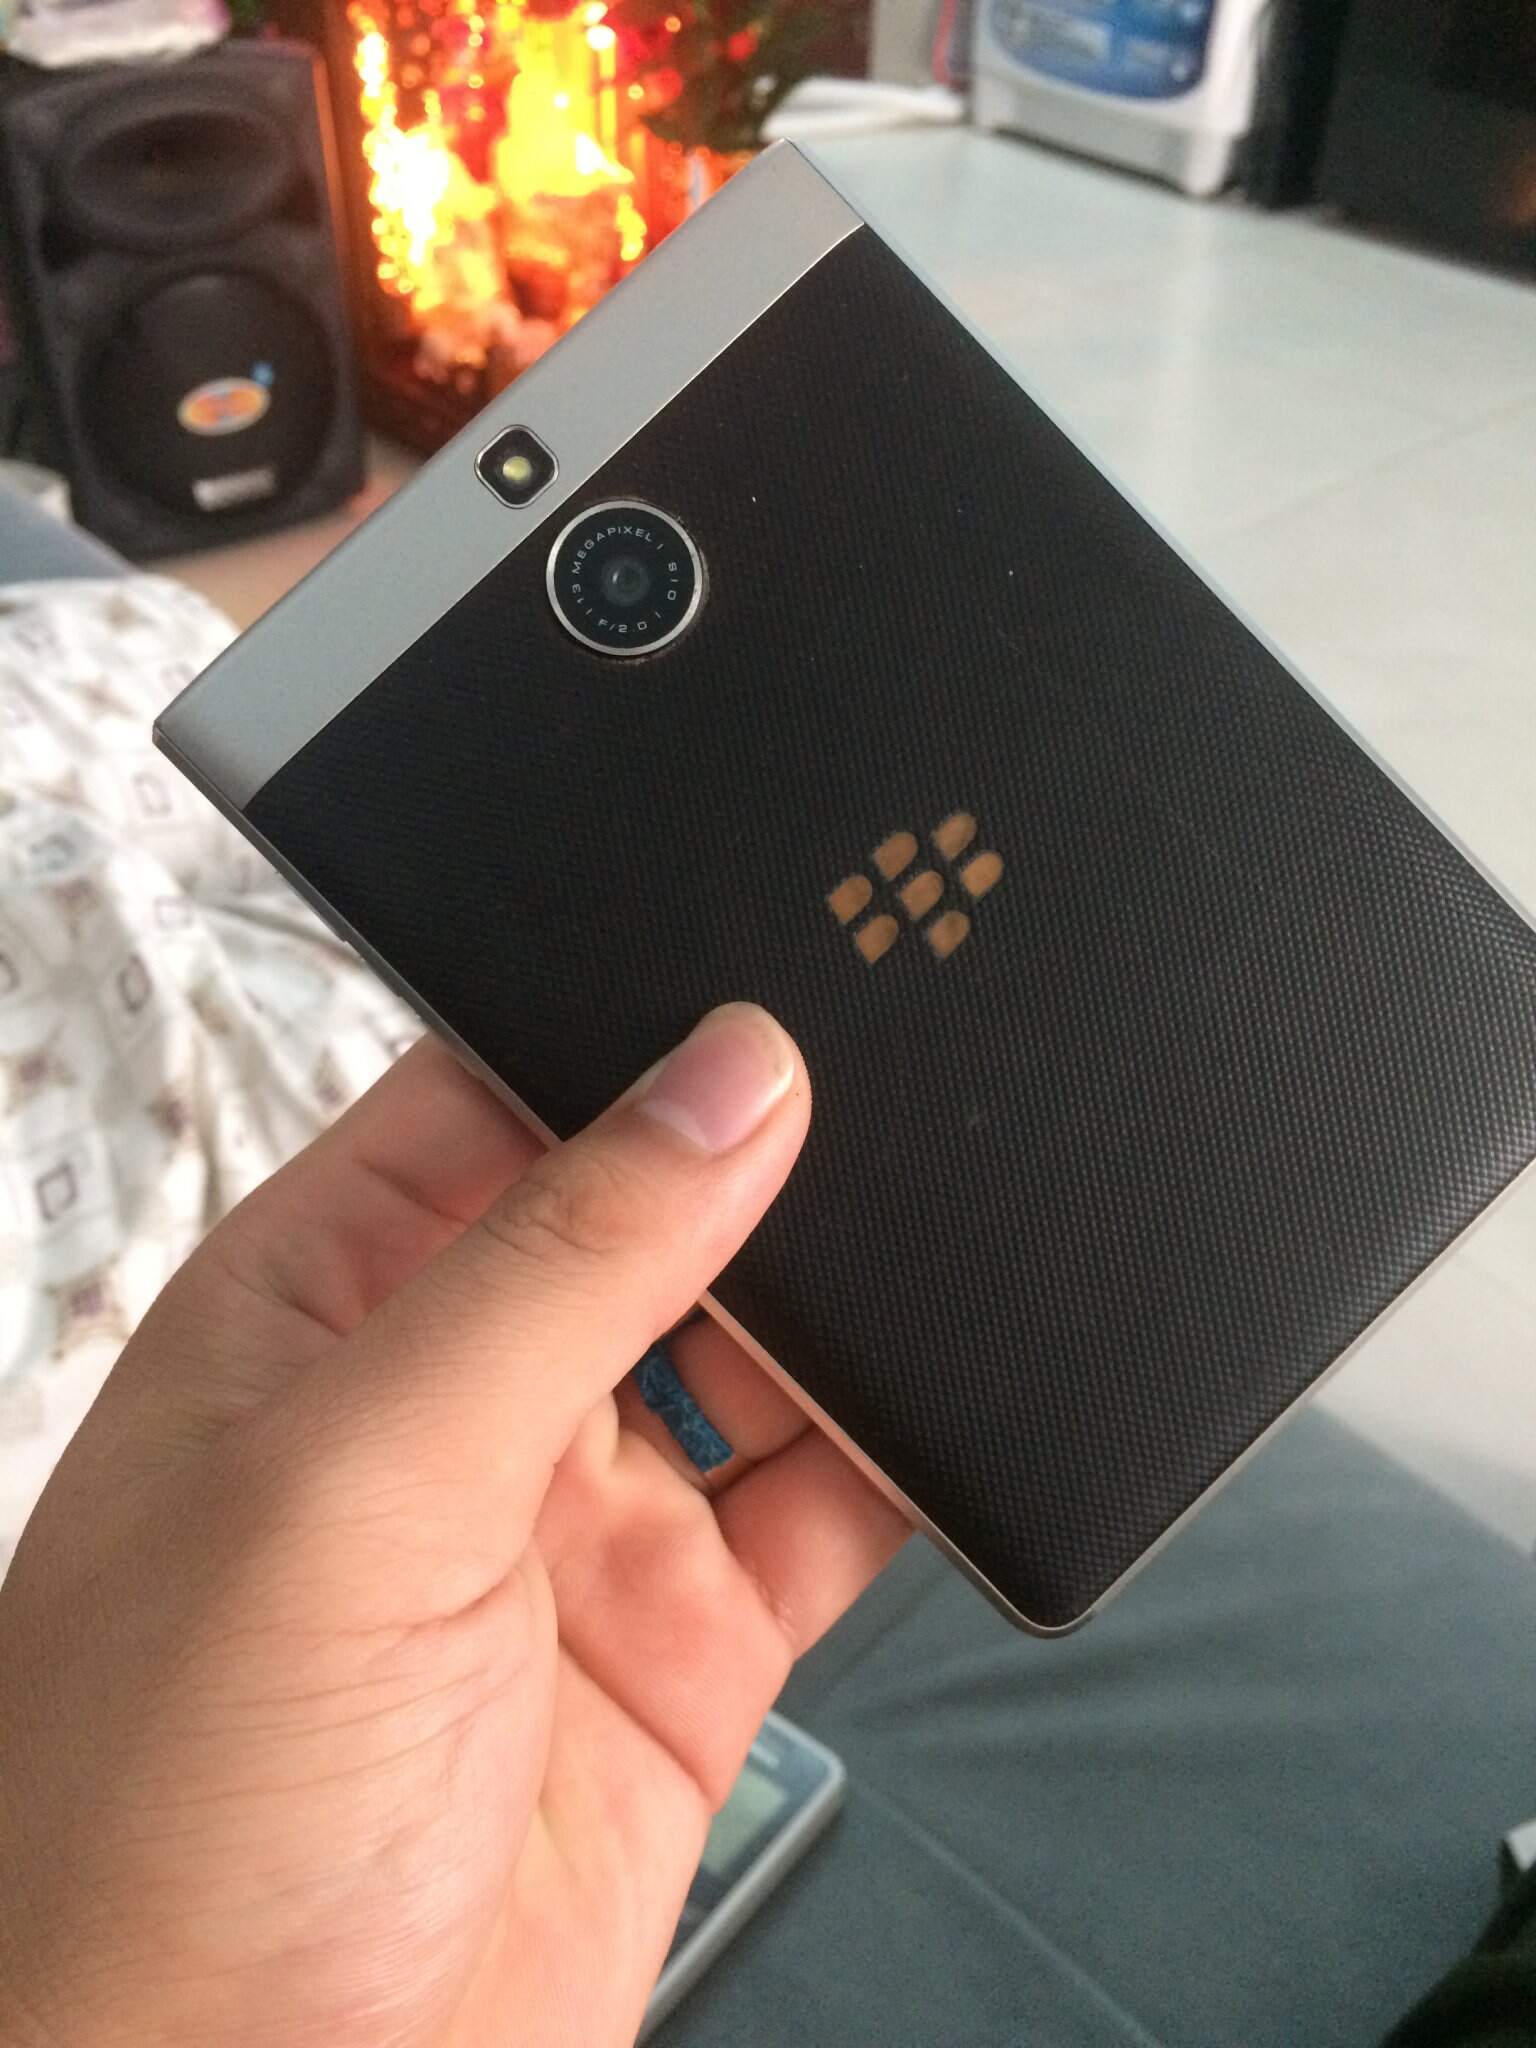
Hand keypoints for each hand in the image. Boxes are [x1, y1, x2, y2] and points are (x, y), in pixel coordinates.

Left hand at [0, 1005, 906, 2047]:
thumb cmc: (164, 1827)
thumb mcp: (352, 1485)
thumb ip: (554, 1267)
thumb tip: (722, 1085)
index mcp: (328, 1307)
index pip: (497, 1098)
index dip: (627, 1036)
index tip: (768, 990)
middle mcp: (458, 1401)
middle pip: (655, 1217)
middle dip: (768, 1167)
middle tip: (896, 1101)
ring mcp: (578, 1523)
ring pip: (763, 1354)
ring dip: (854, 1311)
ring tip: (944, 1242)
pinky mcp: (684, 1645)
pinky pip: (828, 1510)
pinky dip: (909, 1461)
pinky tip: (956, 1412)